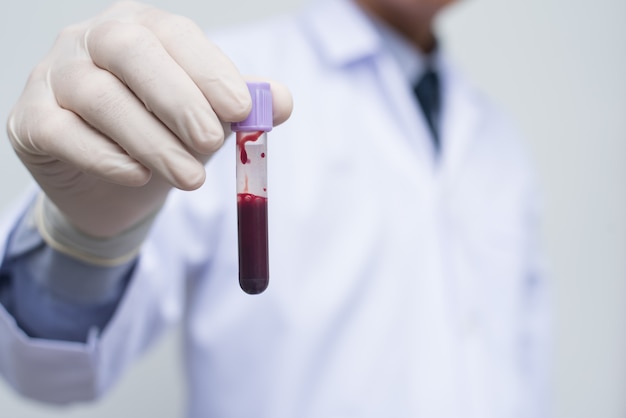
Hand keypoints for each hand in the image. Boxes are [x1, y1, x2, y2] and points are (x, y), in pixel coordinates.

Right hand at [7, 1, 291, 237]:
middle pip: (129, 51)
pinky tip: (136, 176)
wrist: (112, 179)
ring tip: (190, 178)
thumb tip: (283, 102)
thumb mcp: (206, 118)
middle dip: (177, 100)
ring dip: (151, 141)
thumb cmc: (163, 135)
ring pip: (98, 96)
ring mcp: (53, 75)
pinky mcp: (29, 119)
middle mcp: (91, 40)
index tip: (241, 109)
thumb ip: (242, 107)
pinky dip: (103, 156)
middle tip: (212, 144)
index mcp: (141, 27)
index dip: (208, 70)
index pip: (173, 34)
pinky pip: (61, 132)